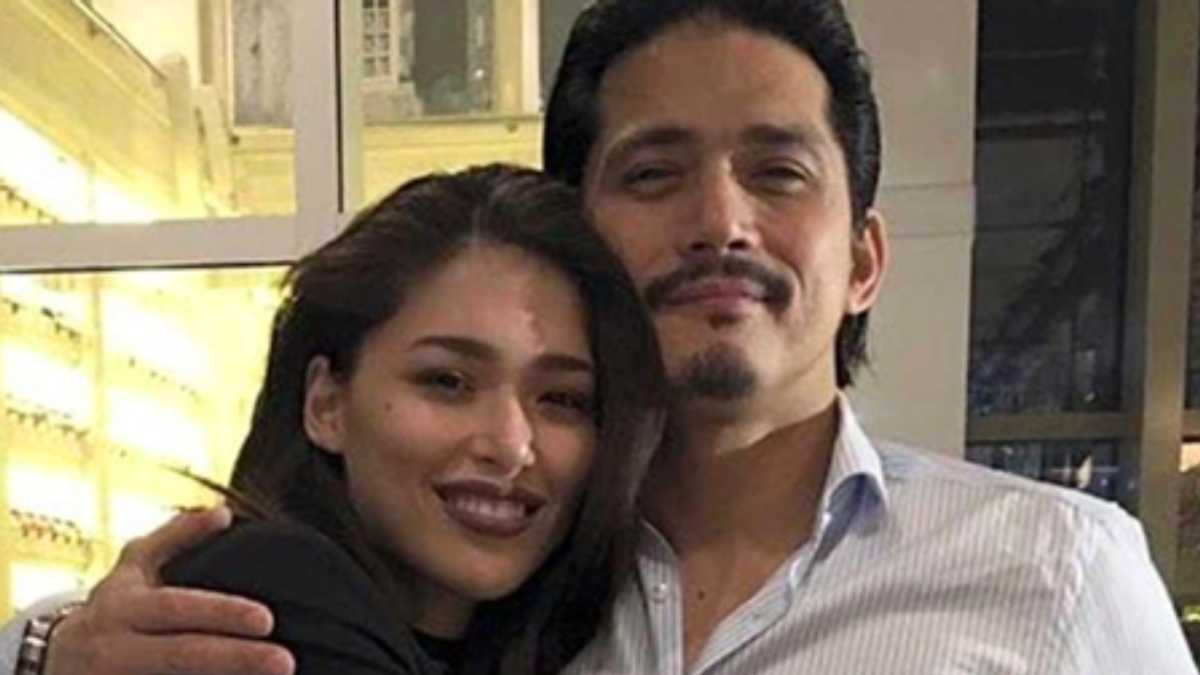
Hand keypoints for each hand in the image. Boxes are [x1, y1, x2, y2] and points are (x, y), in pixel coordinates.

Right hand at [44, 506, 294, 674]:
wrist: (54, 663)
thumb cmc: (113, 609)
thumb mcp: (133, 568)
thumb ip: (178, 536)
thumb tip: (224, 512)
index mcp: (122, 606)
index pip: (177, 608)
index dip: (222, 613)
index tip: (267, 619)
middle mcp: (113, 649)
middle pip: (181, 655)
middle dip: (236, 660)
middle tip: (286, 662)